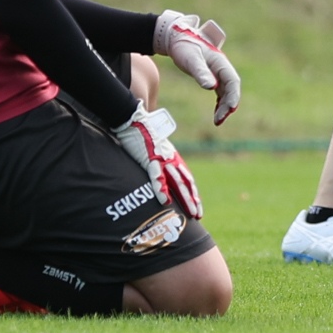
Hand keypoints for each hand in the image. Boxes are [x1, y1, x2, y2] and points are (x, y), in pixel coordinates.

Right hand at [110, 104, 203, 222]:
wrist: (133, 117)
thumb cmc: (141, 133)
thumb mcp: (153, 148)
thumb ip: (158, 160)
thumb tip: (158, 173)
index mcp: (172, 156)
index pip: (186, 177)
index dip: (192, 192)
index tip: (197, 207)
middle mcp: (170, 158)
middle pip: (185, 182)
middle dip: (192, 200)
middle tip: (198, 215)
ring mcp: (161, 159)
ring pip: (176, 182)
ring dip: (184, 199)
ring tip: (190, 213)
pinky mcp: (149, 158)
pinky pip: (156, 176)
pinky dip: (161, 189)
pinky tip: (165, 201)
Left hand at [155, 9, 240, 124]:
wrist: (176, 37)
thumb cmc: (184, 46)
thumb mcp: (191, 60)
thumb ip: (201, 73)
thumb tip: (211, 87)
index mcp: (220, 62)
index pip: (232, 81)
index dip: (233, 96)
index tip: (230, 109)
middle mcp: (222, 67)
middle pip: (231, 88)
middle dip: (228, 105)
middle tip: (218, 120)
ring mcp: (218, 72)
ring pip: (226, 91)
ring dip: (225, 106)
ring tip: (218, 120)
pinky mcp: (212, 75)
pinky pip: (221, 91)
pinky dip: (220, 102)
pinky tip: (216, 112)